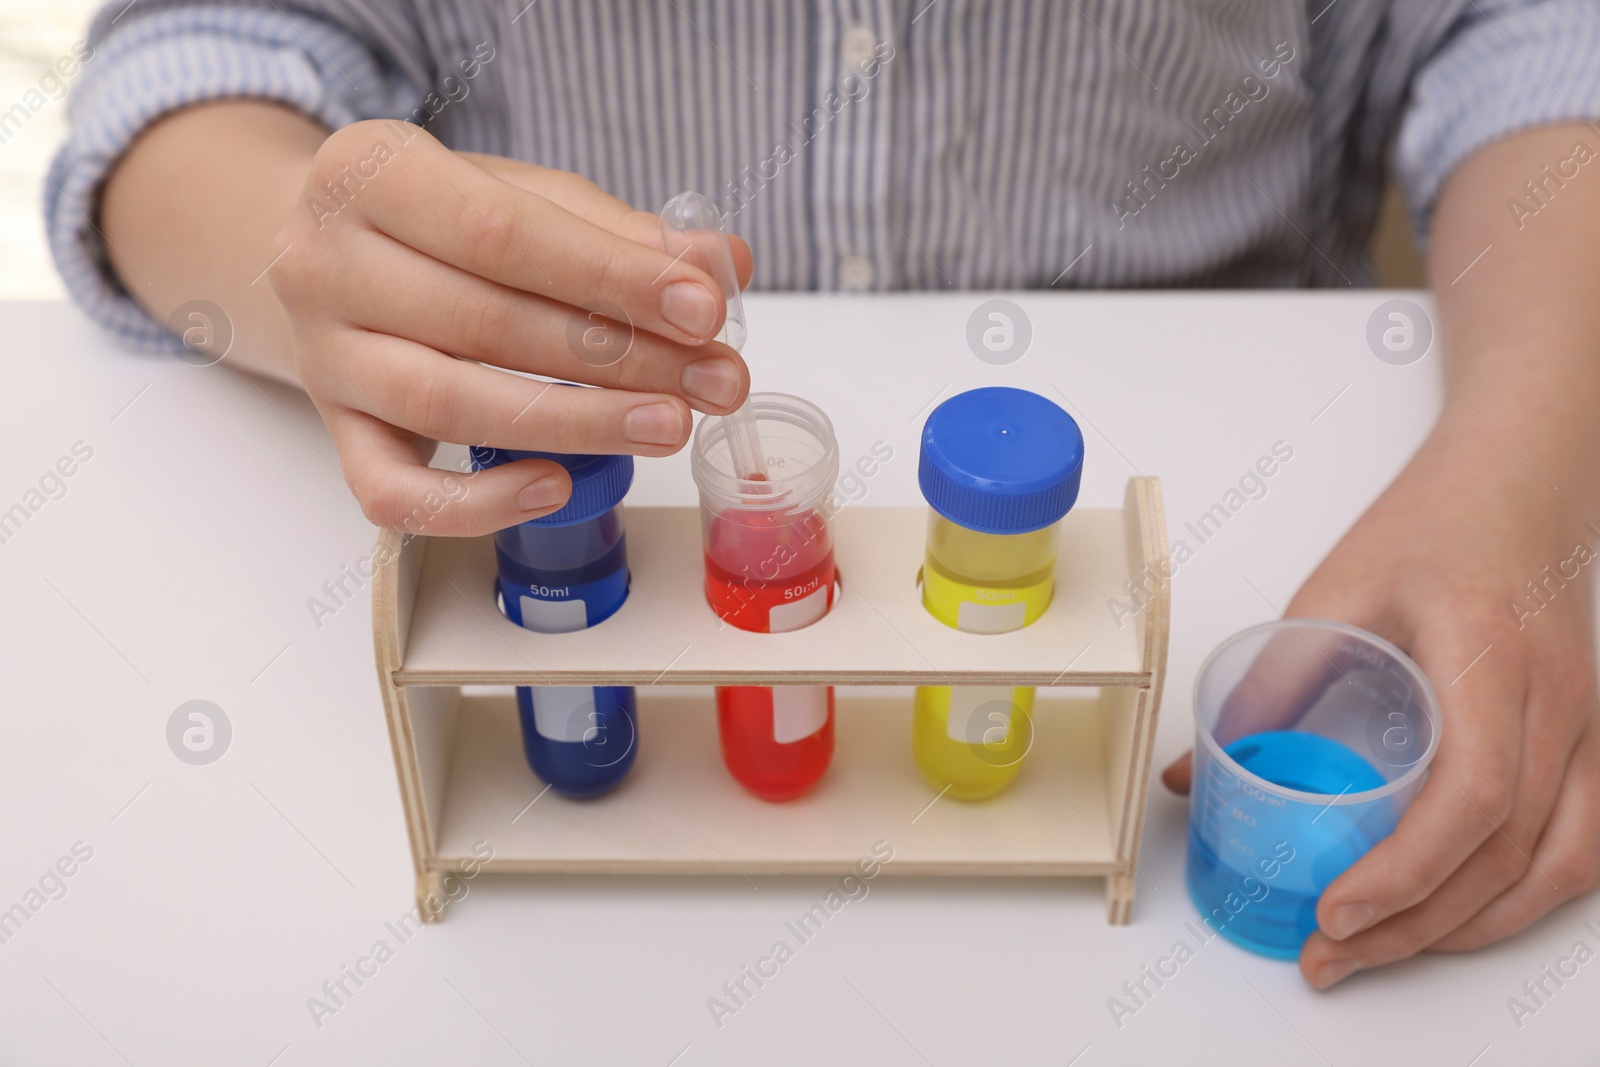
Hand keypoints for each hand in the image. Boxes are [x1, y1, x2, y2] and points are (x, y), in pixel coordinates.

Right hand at [268, 120, 752, 535]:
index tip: (704, 309)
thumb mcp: (524, 196)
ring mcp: (323, 356)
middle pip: (485, 323)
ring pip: (447, 407)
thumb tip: (721, 262)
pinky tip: (559, 488)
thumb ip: (618, 230)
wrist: (323, 252)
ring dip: (574, 424)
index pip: (502, 232)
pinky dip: (479, 503)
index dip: (611, 276)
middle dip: (619, 358)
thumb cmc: (442, 222)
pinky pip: (392, 493)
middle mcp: (327, 262)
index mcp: (372, 172)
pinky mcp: (334, 434)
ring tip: (668, 427)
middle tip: (715, 380)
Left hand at [1163, 417, 1599, 986]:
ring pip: (1554, 869)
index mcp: (1491, 657)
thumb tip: (1195, 774)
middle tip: (1326, 956)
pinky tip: (1454, 921)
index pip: (1471, 794)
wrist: (1518, 485)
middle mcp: (1558, 704)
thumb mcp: (1334, 592)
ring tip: (1376, 953)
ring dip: (1465, 929)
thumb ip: (1268, 685)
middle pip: (1507, 851)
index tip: (1333, 913)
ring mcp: (1588, 728)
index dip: (1406, 871)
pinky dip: (1519, 902)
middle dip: (1415, 925)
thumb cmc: (1432, 526)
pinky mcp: (1590, 743)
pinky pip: (1579, 849)